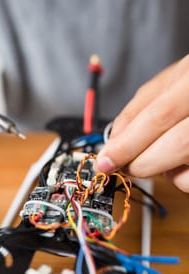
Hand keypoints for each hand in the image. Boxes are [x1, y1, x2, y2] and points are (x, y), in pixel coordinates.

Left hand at [95, 55, 188, 192]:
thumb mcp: (169, 83)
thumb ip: (138, 108)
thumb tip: (112, 142)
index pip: (158, 117)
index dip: (127, 144)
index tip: (105, 160)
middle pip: (176, 145)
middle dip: (140, 161)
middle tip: (124, 165)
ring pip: (186, 169)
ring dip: (160, 169)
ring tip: (158, 154)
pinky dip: (178, 178)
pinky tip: (179, 161)